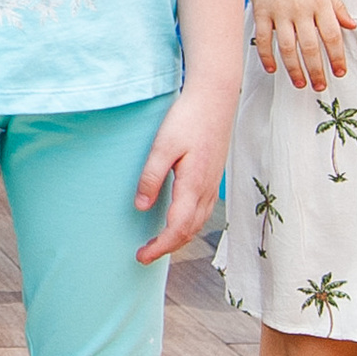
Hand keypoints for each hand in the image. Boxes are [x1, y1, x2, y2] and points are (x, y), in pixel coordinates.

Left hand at [133, 79, 235, 264]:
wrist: (216, 98)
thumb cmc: (188, 118)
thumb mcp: (163, 146)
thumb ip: (151, 177)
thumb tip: (141, 207)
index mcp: (194, 185)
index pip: (177, 228)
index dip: (159, 247)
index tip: (141, 257)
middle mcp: (207, 189)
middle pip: (189, 231)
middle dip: (167, 247)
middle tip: (144, 255)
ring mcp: (213, 184)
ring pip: (198, 223)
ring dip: (178, 238)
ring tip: (157, 244)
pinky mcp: (213, 177)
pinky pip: (203, 212)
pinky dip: (188, 225)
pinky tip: (178, 222)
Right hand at [248, 0, 355, 88]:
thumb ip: (337, 5)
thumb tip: (351, 26)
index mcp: (320, 1)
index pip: (332, 36)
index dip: (337, 57)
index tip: (339, 71)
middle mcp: (300, 9)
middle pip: (311, 47)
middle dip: (317, 70)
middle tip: (321, 86)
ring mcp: (279, 11)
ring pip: (288, 47)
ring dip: (295, 69)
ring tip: (300, 83)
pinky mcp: (261, 11)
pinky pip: (263, 39)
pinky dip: (267, 56)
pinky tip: (272, 68)